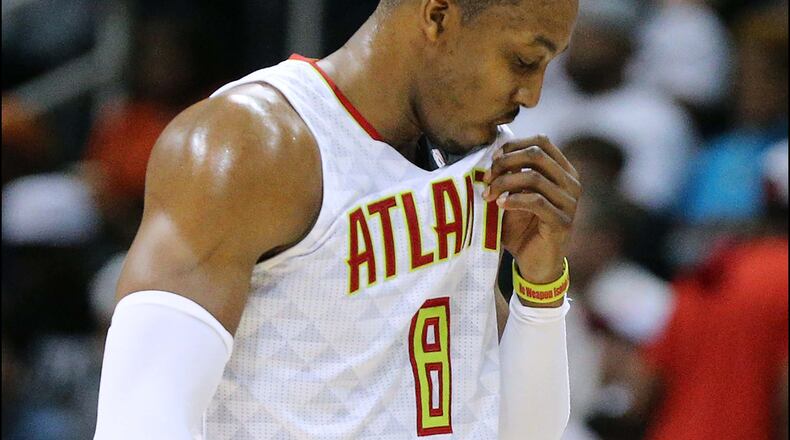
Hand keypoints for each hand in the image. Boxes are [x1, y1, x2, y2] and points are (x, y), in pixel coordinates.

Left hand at [482, 135, 580, 284]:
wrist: (534, 263)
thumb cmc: (522, 227)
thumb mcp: (514, 195)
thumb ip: (509, 175)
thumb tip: (491, 154)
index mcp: (563, 171)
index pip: (541, 142)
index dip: (514, 145)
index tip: (492, 159)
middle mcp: (571, 183)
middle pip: (536, 155)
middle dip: (505, 163)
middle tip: (486, 178)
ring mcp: (570, 203)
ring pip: (533, 177)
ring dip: (504, 183)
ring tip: (488, 195)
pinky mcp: (563, 222)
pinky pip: (536, 202)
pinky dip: (513, 200)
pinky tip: (500, 205)